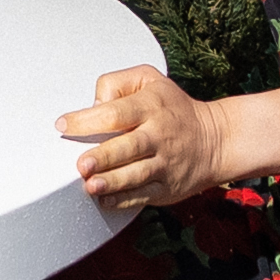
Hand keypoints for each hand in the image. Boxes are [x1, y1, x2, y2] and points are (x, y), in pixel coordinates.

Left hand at [61, 65, 237, 211]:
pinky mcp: (167, 186)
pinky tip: (106, 200)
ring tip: (91, 186)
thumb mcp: (149, 79)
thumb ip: (117, 83)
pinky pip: (144, 195)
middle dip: (104, 157)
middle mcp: (158, 134)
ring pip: (137, 174)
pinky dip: (124, 200)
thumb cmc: (173, 108)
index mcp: (151, 106)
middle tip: (82, 164)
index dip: (88, 119)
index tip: (64, 125)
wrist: (215, 139)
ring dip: (112, 181)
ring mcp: (164, 162)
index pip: (117, 112)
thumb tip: (94, 104)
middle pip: (128, 146)